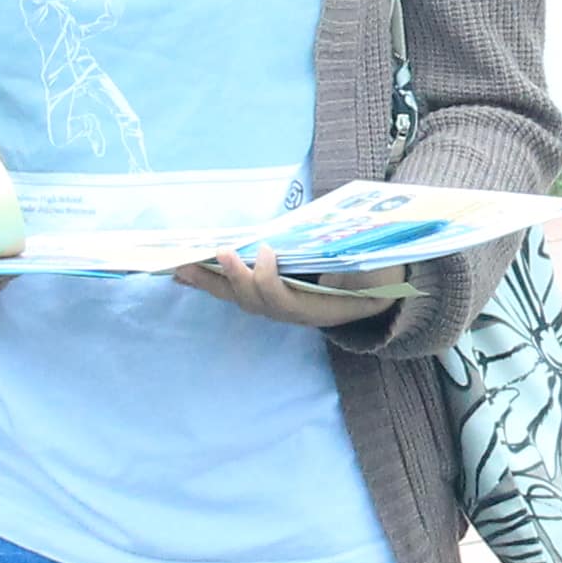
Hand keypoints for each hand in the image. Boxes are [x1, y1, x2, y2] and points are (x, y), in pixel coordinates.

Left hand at [177, 246, 399, 329]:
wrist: (379, 293)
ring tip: (183, 267)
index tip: (267, 249)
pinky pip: (236, 293)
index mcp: (316, 309)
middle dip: (229, 278)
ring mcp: (278, 308)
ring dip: (210, 282)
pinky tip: (189, 273)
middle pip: (252, 302)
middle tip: (212, 253)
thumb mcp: (375, 274)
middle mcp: (292, 314)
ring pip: (238, 299)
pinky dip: (212, 282)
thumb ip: (355, 271)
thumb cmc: (376, 278)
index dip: (268, 278)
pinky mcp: (268, 298)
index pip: (281, 300)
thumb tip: (331, 260)